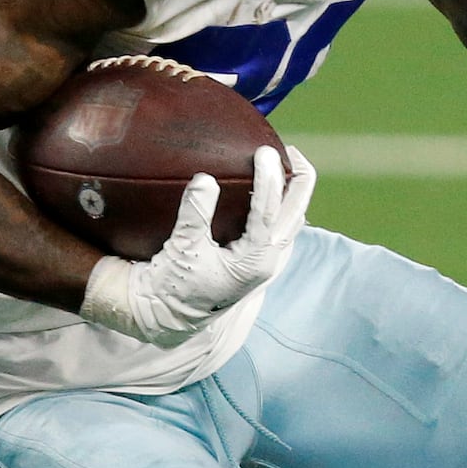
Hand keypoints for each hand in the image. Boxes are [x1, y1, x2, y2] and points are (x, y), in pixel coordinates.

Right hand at [79, 144, 315, 343]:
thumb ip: (195, 213)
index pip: (269, 211)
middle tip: (290, 151)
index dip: (269, 178)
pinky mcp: (258, 260)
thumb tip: (205, 179)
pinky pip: (279, 227)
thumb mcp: (182, 248)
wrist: (167, 315)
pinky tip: (270, 189)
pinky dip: (280, 205)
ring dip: (293, 192)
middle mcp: (267, 262)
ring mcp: (266, 262)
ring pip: (292, 221)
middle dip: (299, 180)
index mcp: (253, 261)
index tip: (263, 151)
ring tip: (285, 163)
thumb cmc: (173, 285)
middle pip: (296, 214)